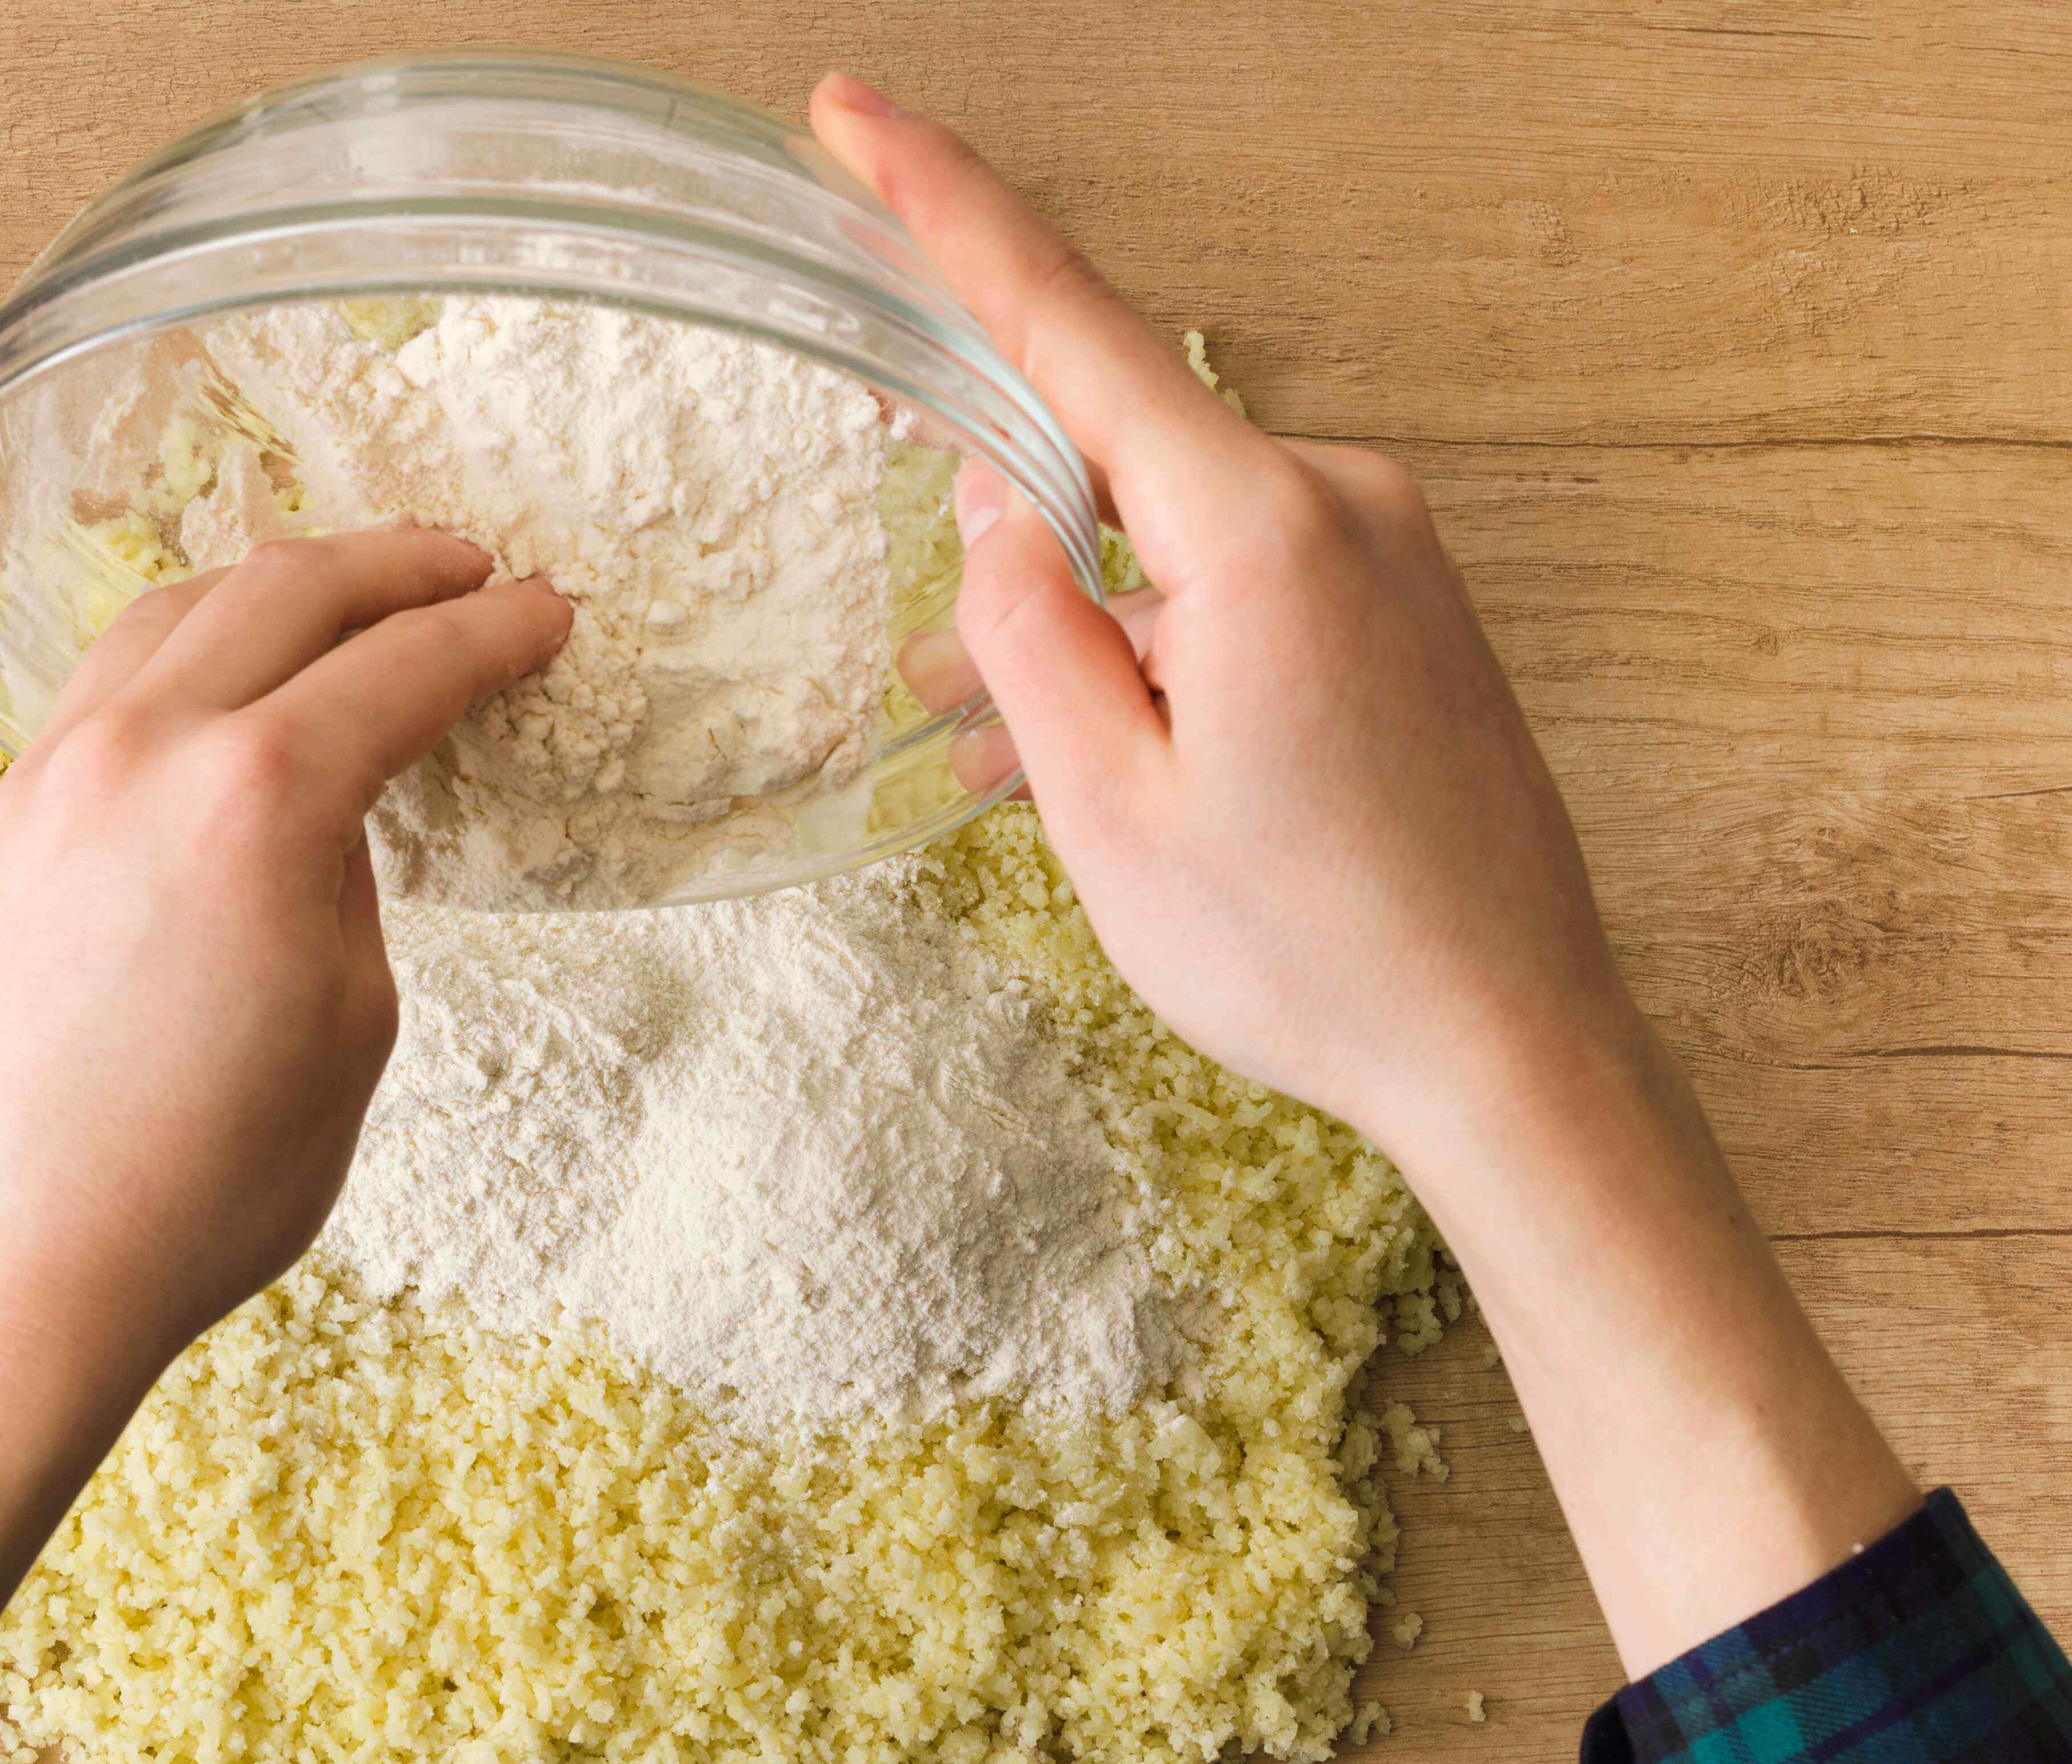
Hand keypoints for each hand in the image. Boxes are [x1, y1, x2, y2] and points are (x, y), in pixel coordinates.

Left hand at [0, 532, 567, 1763]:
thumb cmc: (194, 1188)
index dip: (493, 632)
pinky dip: (181, 652)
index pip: (406, 665)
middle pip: (285, 589)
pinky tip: (213, 687)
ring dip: (274, 587)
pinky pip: (100, 688)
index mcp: (259, 796)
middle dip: (393, 566)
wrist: (0, 1272)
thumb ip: (350, 892)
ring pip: (171, 614)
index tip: (545, 614)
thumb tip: (323, 829)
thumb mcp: (347, 1034)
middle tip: (464, 568)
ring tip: (339, 598)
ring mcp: (48, 778)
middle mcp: (142, 749)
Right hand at [810, 76, 1914, 1675]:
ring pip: (1168, 536)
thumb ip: (1029, 633)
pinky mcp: (1407, 607)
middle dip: (996, 518)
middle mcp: (1338, 503)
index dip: (947, 212)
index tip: (856, 114)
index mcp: (1257, 531)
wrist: (1509, 1047)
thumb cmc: (1308, 950)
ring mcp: (1387, 552)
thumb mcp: (1108, 807)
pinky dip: (1153, 641)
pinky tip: (1087, 746)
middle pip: (1112, 448)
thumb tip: (996, 508)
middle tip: (917, 632)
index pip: (1070, 328)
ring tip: (980, 744)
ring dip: (1072, 620)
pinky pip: (1239, 583)